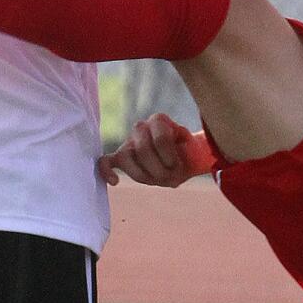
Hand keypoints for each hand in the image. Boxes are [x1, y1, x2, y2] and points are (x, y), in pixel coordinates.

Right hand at [97, 113, 213, 187]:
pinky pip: (106, 161)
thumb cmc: (189, 154)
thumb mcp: (195, 150)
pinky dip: (106, 170)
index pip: (159, 138)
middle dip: (158, 168)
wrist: (185, 158)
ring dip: (142, 174)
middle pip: (142, 149)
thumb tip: (184, 160)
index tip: (180, 166)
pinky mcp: (122, 156)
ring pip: (125, 157)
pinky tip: (114, 182)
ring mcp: (129, 142)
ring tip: (156, 180)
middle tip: (171, 176)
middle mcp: (141, 127)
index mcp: (159, 120)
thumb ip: (189, 153)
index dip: (170, 157)